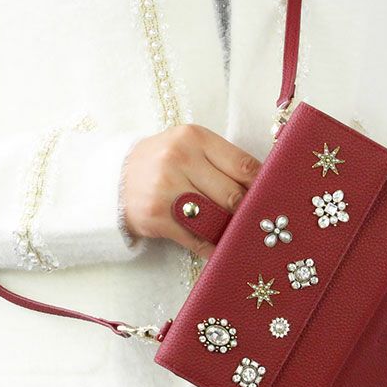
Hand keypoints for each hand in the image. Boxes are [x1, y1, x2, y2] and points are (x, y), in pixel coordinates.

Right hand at [122, 124, 261, 257]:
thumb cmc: (162, 163)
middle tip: (257, 221)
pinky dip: (213, 248)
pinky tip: (221, 249)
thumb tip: (263, 189)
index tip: (271, 198)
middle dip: (247, 212)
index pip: (243, 165)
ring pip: (216, 219)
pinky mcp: (156, 216)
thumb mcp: (188, 147)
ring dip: (231, 231)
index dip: (262, 187)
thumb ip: (221, 161)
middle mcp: (179, 159)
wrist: (114, 179)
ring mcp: (165, 189)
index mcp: (194, 137)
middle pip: (232, 195)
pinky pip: (197, 239)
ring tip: (240, 233)